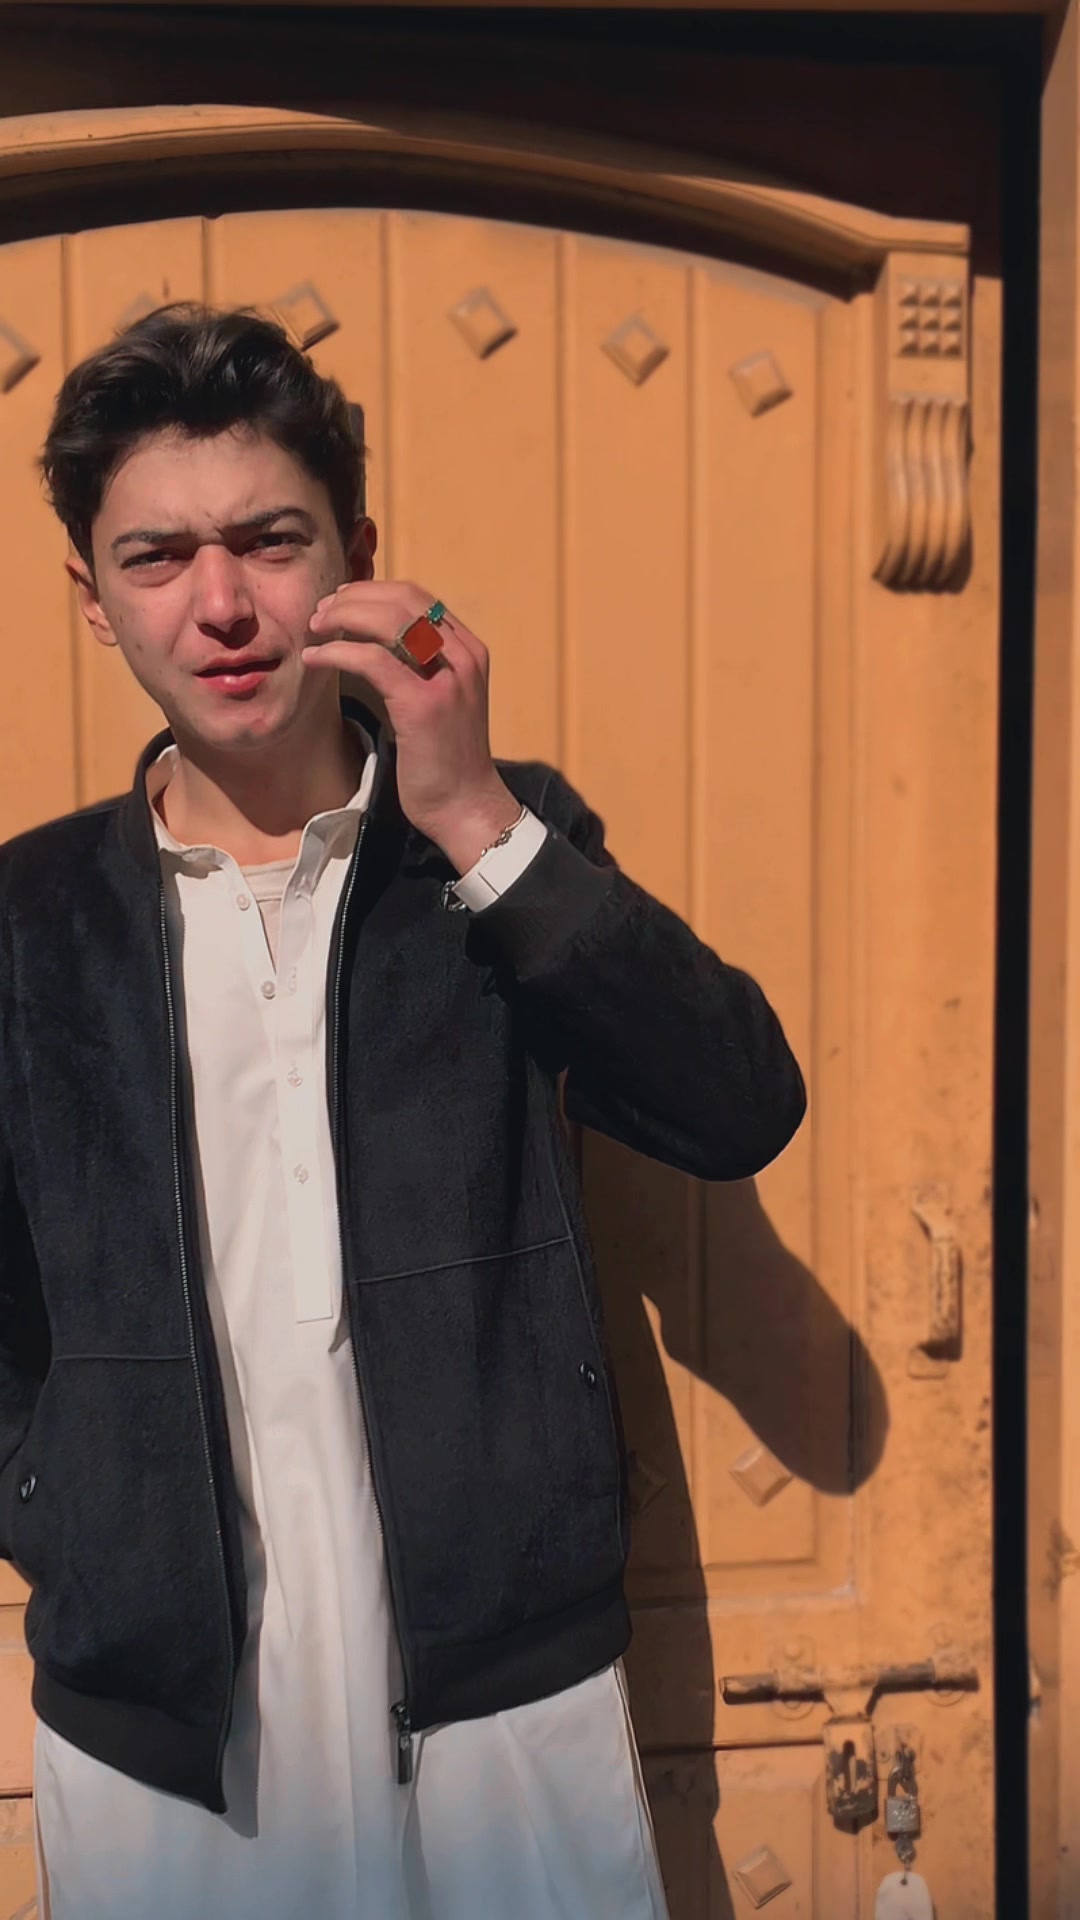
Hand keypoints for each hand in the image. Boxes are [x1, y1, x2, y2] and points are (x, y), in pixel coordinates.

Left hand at [303, 582, 520, 871]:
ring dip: (344, 617)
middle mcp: (464, 656)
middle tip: (320, 613)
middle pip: (402, 599)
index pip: (417, 596)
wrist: (466, 806)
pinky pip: (372, 660)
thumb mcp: (440, 699)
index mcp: (469, 650)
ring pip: (389, 620)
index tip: (339, 603)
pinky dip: (337, 653)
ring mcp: (447, 678)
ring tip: (315, 629)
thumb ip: (419, 666)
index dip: (372, 591)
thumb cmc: (447, 760)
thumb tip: (372, 640)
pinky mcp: (423, 704)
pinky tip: (315, 659)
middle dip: (353, 598)